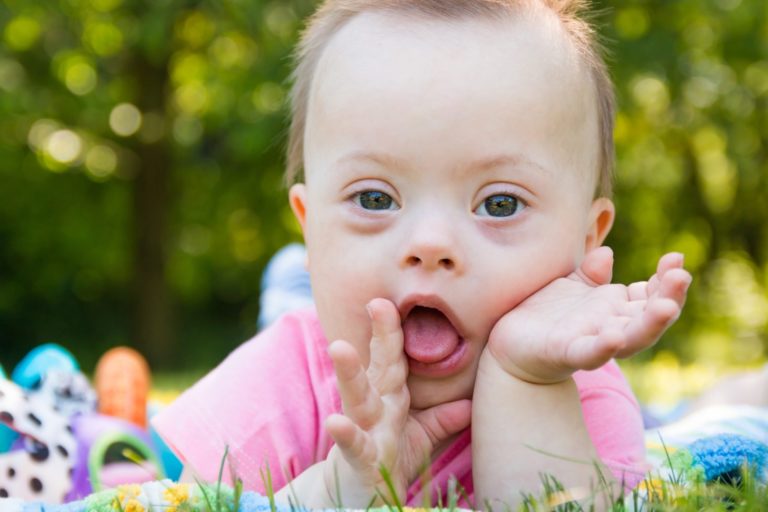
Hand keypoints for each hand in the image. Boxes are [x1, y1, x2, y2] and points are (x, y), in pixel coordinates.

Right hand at [323, 298, 470, 506]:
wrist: (359, 497)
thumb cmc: (388, 460)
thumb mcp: (421, 438)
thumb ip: (443, 419)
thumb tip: (471, 400)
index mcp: (391, 399)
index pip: (395, 358)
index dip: (394, 330)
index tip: (392, 299)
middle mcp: (375, 408)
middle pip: (378, 367)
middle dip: (378, 336)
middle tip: (377, 303)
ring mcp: (364, 431)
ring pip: (357, 398)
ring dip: (349, 372)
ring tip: (339, 346)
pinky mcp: (358, 460)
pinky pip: (353, 445)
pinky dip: (345, 434)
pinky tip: (336, 421)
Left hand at [487, 247, 691, 383]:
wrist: (511, 345)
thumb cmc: (547, 314)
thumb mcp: (572, 286)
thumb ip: (591, 272)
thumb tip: (606, 254)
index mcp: (616, 309)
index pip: (651, 294)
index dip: (667, 279)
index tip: (676, 258)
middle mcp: (612, 327)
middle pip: (650, 316)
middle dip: (670, 297)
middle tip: (682, 276)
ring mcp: (592, 342)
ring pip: (631, 339)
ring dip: (650, 324)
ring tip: (666, 306)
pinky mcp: (566, 353)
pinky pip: (589, 354)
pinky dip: (603, 348)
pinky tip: (613, 336)